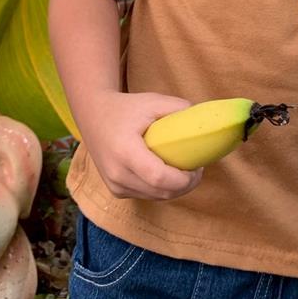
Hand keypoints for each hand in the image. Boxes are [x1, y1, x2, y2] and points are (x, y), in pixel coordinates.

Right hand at [80, 91, 202, 200]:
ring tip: (186, 171)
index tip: (198, 167)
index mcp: (125, 151)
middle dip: (185, 185)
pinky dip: (162, 189)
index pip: (158, 177)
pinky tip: (169, 175)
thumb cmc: (125, 108)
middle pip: (160, 191)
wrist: (93, 116)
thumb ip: (178, 108)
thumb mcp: (152, 101)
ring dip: (175, 189)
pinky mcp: (116, 190)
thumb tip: (204, 119)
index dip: (183, 179)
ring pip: (155, 197)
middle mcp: (117, 173)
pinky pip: (146, 195)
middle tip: (198, 169)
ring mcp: (115, 184)